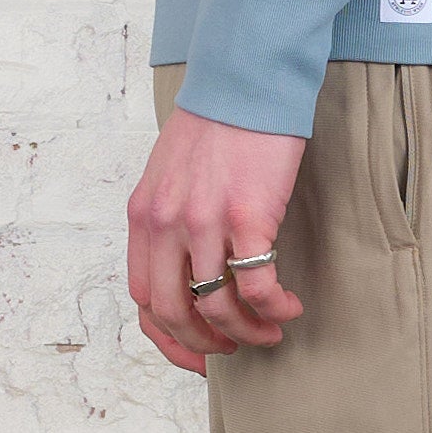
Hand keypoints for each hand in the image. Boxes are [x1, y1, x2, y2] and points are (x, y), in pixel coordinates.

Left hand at [127, 106, 306, 375]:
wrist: (247, 79)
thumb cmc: (219, 123)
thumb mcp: (170, 173)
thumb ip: (169, 219)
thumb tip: (188, 268)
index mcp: (144, 215)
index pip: (143, 297)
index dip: (168, 338)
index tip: (197, 353)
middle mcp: (166, 223)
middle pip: (174, 312)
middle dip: (205, 343)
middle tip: (233, 349)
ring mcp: (204, 221)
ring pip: (218, 306)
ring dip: (246, 331)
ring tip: (269, 331)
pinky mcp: (247, 215)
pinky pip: (257, 285)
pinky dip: (273, 307)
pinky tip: (288, 306)